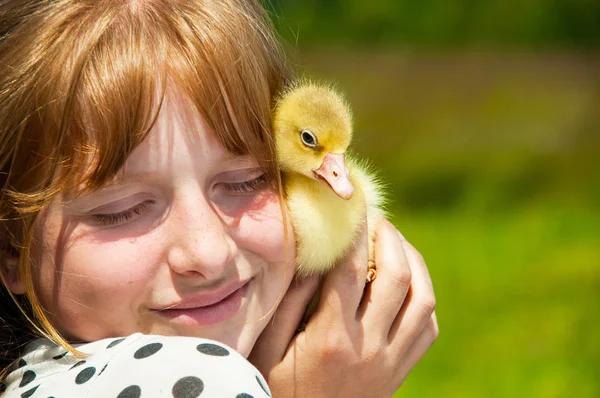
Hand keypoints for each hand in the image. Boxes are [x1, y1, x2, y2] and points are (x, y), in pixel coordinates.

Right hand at [248, 218, 438, 396]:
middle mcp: (369, 347)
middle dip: (390, 238)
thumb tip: (314, 255)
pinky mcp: (400, 373)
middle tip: (377, 220)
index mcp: (331, 337)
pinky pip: (427, 329)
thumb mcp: (268, 347)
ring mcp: (391, 362)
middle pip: (397, 277)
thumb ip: (290, 301)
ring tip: (396, 244)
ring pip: (423, 300)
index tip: (353, 206)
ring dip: (415, 263)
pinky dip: (423, 299)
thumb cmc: (276, 388)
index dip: (354, 231)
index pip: (351, 269)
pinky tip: (406, 285)